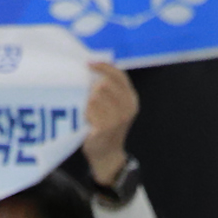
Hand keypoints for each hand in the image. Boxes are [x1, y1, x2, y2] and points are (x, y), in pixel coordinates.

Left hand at [84, 62, 139, 188]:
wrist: (107, 154)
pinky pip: (89, 109)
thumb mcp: (115, 107)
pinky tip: (87, 121)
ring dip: (87, 103)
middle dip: (92, 89)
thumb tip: (93, 66)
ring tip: (89, 113)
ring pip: (95, 96)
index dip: (104, 66)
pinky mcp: (105, 127)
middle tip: (88, 98)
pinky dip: (85, 113)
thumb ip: (110, 89)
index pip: (119, 75)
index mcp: (131, 99)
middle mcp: (127, 107)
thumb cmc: (107, 126)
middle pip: (104, 84)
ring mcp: (117, 118)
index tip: (89, 63)